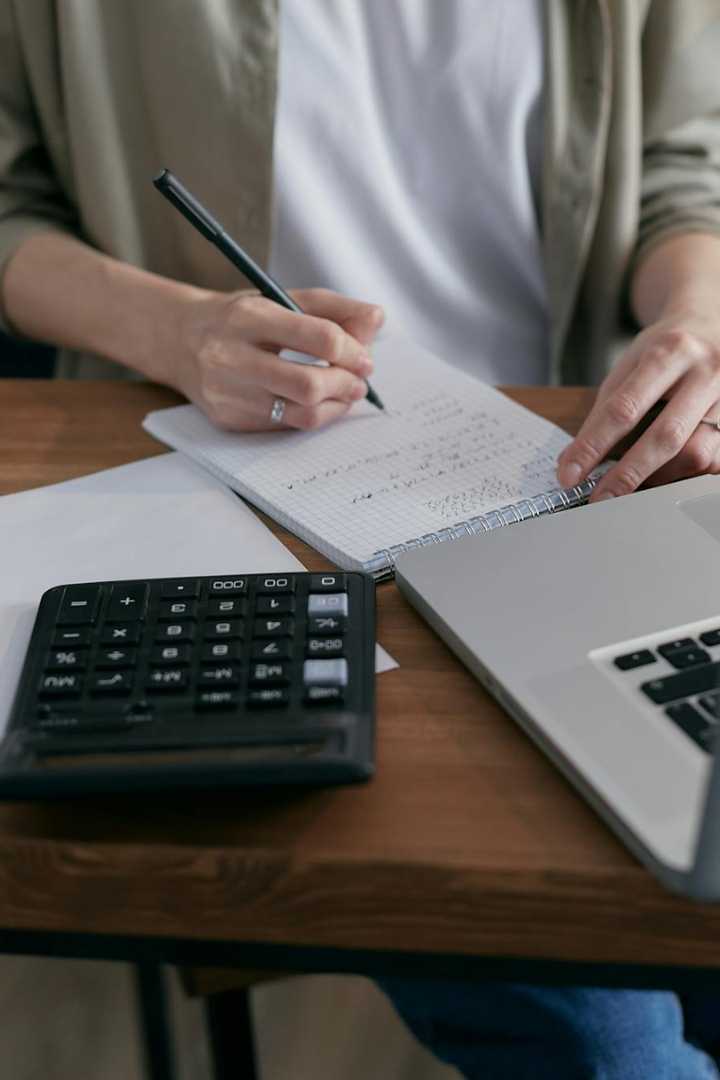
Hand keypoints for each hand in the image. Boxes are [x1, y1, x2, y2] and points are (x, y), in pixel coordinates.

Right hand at [169, 287, 383, 430]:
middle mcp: (232, 356)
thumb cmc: (241, 318)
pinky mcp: (228, 419)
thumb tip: (377, 319)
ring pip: (301, 414)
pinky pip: (285, 426)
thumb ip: (333, 308)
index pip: (318, 337)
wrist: (179, 340)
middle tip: (359, 381)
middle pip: (309, 384)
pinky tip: (317, 402)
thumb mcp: (281, 298)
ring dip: (335, 406)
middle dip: (345, 384)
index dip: (352, 350)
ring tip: (344, 393)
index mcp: (249, 317)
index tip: (365, 358)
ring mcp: (227, 393)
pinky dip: (311, 415)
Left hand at [557, 307, 719, 500]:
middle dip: (628, 474)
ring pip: (697, 454)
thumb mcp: (630, 363)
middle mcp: (707, 372)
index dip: (592, 446)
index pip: (624, 408)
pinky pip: (716, 461)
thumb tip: (574, 460)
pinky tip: (668, 472)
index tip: (569, 474)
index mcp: (670, 352)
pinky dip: (687, 474)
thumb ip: (605, 409)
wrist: (713, 322)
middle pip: (666, 437)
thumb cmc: (665, 349)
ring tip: (636, 480)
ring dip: (659, 477)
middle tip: (600, 498)